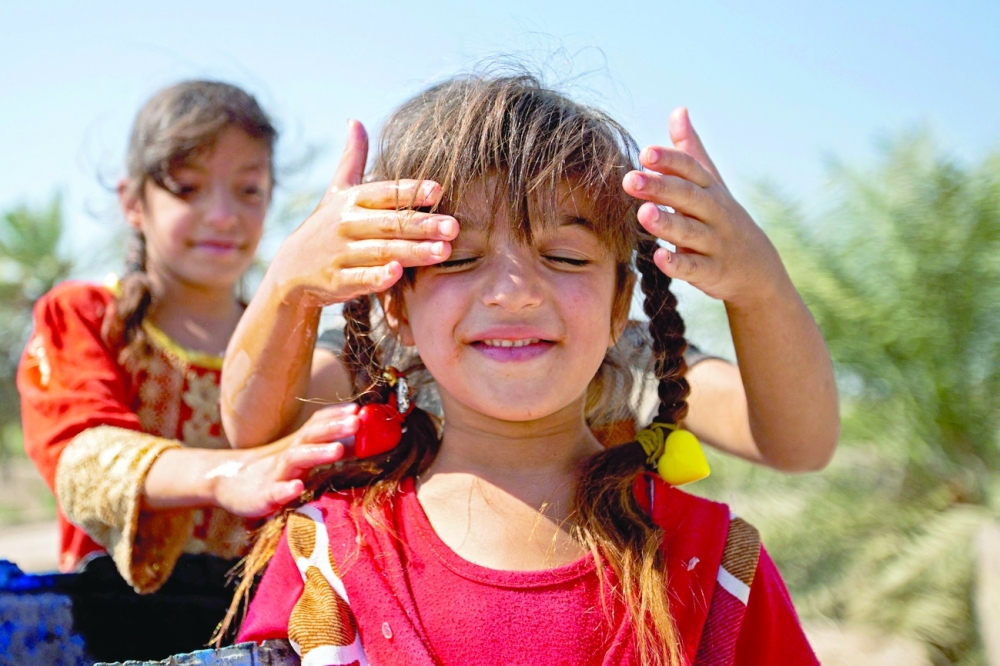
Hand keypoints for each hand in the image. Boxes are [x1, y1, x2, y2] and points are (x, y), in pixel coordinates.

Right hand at [213, 403, 359, 516]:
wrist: (229, 483)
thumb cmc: (274, 469)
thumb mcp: (302, 455)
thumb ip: (329, 445)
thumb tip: (363, 437)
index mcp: (299, 444)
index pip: (318, 424)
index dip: (337, 415)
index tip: (360, 408)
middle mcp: (288, 455)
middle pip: (311, 435)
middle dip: (335, 427)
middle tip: (357, 421)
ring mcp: (275, 474)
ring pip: (295, 459)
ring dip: (317, 453)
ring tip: (338, 449)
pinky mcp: (263, 496)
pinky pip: (274, 493)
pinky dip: (285, 489)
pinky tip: (297, 487)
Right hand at [270, 120, 459, 306]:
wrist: (291, 269)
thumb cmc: (324, 227)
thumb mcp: (336, 192)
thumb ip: (351, 159)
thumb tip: (355, 121)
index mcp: (350, 201)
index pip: (384, 193)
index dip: (410, 191)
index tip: (438, 190)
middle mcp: (345, 224)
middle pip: (389, 223)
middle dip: (422, 225)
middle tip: (453, 227)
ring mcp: (340, 254)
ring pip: (381, 251)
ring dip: (412, 251)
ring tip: (443, 251)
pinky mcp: (335, 280)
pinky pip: (359, 278)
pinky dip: (377, 277)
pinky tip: (397, 274)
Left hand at [622, 108, 788, 307]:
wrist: (757, 269)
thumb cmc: (723, 219)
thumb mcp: (711, 184)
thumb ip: (691, 151)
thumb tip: (678, 111)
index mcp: (710, 190)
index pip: (691, 170)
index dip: (669, 161)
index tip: (645, 153)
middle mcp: (715, 213)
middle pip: (688, 197)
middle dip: (661, 187)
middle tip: (631, 180)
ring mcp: (715, 243)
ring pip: (690, 232)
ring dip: (667, 223)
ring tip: (643, 213)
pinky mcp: (712, 272)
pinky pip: (694, 268)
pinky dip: (677, 264)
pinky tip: (658, 257)